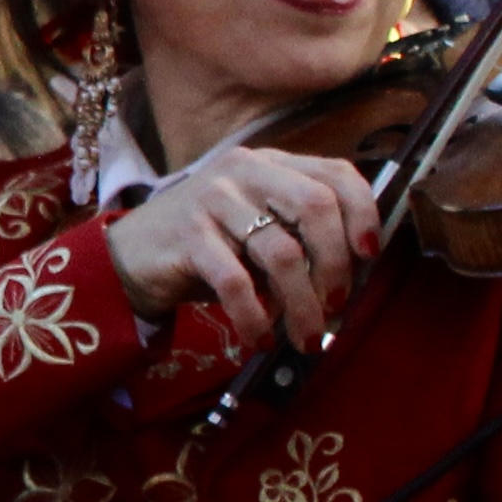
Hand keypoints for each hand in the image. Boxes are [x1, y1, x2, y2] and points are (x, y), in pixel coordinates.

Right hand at [104, 139, 380, 357]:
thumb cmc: (209, 245)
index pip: (336, 174)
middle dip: (336, 264)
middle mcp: (244, 170)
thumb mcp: (259, 227)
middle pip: (316, 206)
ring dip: (302, 305)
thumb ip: (301, 235)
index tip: (369, 255)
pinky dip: (254, 317)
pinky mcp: (187, 233)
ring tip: (307, 337)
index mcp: (272, 164)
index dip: (364, 213)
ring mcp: (213, 198)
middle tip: (338, 305)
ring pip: (281, 253)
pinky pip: (236, 282)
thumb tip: (354, 276)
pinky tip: (259, 338)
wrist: (132, 254)